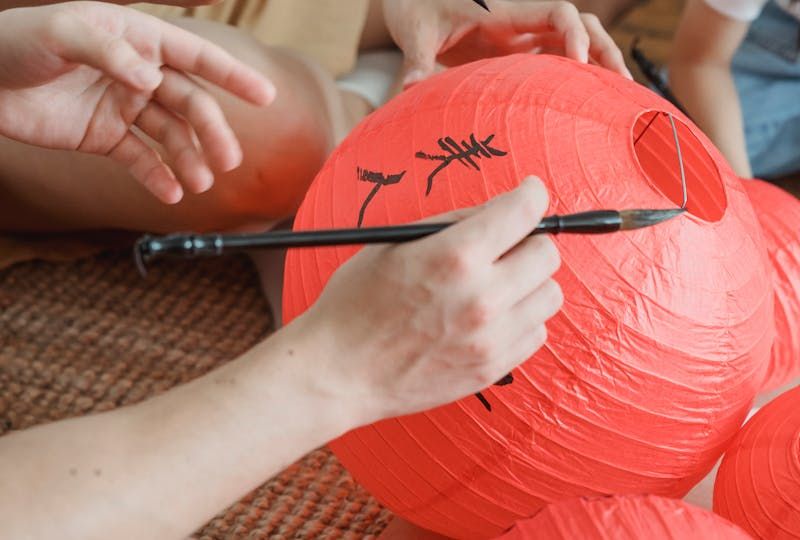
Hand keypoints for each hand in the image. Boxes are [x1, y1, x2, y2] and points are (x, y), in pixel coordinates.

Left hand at [0, 2, 275, 203]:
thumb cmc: (16, 43)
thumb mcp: (60, 34)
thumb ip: (109, 51)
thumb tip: (152, 79)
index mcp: (137, 39)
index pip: (195, 56)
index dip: (232, 75)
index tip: (265, 96)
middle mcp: (138, 73)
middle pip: (190, 104)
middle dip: (213, 133)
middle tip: (228, 162)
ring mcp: (125, 107)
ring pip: (173, 136)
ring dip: (191, 159)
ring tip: (200, 183)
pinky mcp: (107, 137)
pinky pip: (143, 160)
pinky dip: (160, 177)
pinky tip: (173, 194)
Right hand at [303, 177, 562, 423]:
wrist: (338, 373)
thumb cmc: (355, 304)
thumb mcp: (393, 244)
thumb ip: (451, 223)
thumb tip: (496, 210)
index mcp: (453, 257)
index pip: (523, 211)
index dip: (531, 194)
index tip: (529, 194)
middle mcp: (481, 298)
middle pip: (547, 254)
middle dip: (529, 240)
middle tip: (507, 244)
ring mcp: (490, 339)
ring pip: (550, 295)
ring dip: (530, 282)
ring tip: (498, 284)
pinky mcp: (492, 368)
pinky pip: (537, 332)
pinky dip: (522, 318)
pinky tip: (492, 316)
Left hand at [382, 0, 631, 86]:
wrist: (412, 2)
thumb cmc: (414, 9)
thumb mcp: (414, 33)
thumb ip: (417, 60)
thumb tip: (411, 87)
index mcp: (504, 10)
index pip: (557, 13)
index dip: (575, 36)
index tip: (580, 65)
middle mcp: (520, 21)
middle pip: (579, 25)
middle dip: (604, 50)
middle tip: (620, 86)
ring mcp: (521, 37)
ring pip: (574, 42)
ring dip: (598, 62)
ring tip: (616, 97)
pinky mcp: (516, 53)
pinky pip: (555, 60)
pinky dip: (576, 76)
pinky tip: (587, 104)